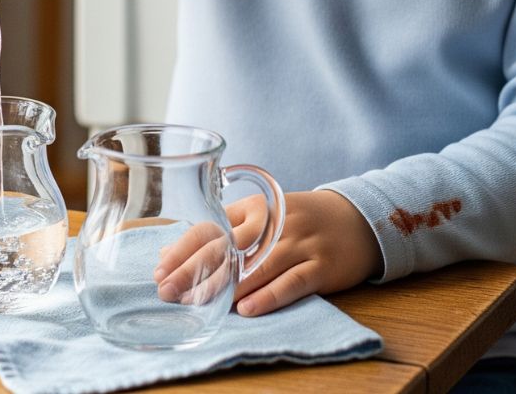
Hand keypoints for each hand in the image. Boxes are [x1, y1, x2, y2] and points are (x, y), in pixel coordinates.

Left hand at [153, 190, 382, 316]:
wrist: (356, 219)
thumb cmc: (298, 221)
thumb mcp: (262, 215)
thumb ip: (222, 230)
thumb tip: (173, 252)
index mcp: (255, 208)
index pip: (213, 226)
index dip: (185, 248)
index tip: (159, 268)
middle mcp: (274, 223)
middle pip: (229, 247)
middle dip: (195, 270)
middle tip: (168, 290)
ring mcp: (299, 244)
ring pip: (256, 267)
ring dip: (225, 287)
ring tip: (198, 303)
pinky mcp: (320, 266)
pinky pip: (291, 282)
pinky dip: (268, 296)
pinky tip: (246, 309)